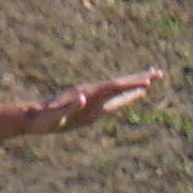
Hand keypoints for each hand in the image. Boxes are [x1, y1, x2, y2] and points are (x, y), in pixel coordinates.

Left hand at [15, 69, 166, 136]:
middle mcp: (92, 93)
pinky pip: (112, 97)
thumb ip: (68, 107)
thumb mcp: (55, 115)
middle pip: (120, 84)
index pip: (115, 88)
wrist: (33, 117)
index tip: (149, 82)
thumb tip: (83, 97)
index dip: (132, 85)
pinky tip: (132, 93)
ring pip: (118, 88)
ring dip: (135, 83)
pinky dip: (126, 93)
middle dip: (140, 79)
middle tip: (159, 73)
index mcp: (88, 95)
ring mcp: (92, 97)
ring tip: (151, 79)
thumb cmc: (44, 119)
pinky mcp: (89, 103)